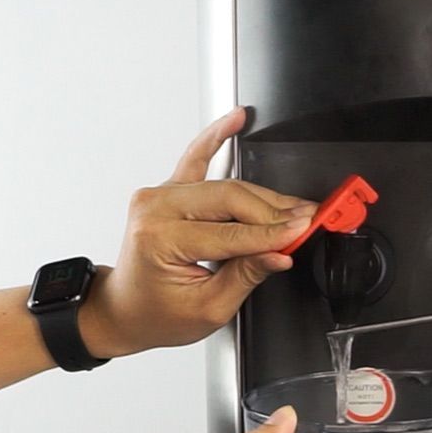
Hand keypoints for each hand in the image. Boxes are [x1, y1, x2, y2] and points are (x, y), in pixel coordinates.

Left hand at [78, 108, 318, 358]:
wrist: (125, 309)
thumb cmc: (157, 313)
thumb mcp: (208, 308)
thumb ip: (246, 275)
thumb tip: (280, 253)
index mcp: (160, 240)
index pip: (231, 233)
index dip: (272, 233)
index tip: (304, 231)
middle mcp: (156, 210)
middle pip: (230, 200)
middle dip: (274, 212)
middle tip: (307, 219)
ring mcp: (160, 195)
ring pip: (225, 184)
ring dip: (264, 194)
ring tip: (296, 203)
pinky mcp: (168, 189)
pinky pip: (196, 157)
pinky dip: (216, 136)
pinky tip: (236, 119)